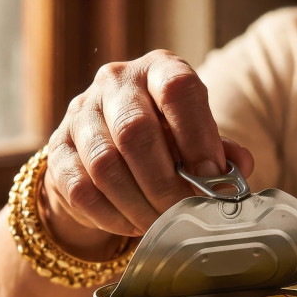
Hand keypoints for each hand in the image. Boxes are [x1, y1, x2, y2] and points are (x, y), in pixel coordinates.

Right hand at [43, 50, 253, 255]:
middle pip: (135, 132)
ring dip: (137, 204)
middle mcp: (114, 82)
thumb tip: (239, 166)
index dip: (197, 136)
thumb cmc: (163, 141)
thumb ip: (217, 149)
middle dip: (164, 184)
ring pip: (105, 165)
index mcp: (158, 69)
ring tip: (160, 226)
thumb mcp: (194, 136)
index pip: (178, 88)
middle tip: (183, 214)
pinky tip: (132, 225)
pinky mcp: (57, 150)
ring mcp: (80, 113)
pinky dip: (112, 215)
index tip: (212, 178)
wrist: (105, 149)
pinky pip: (81, 189)